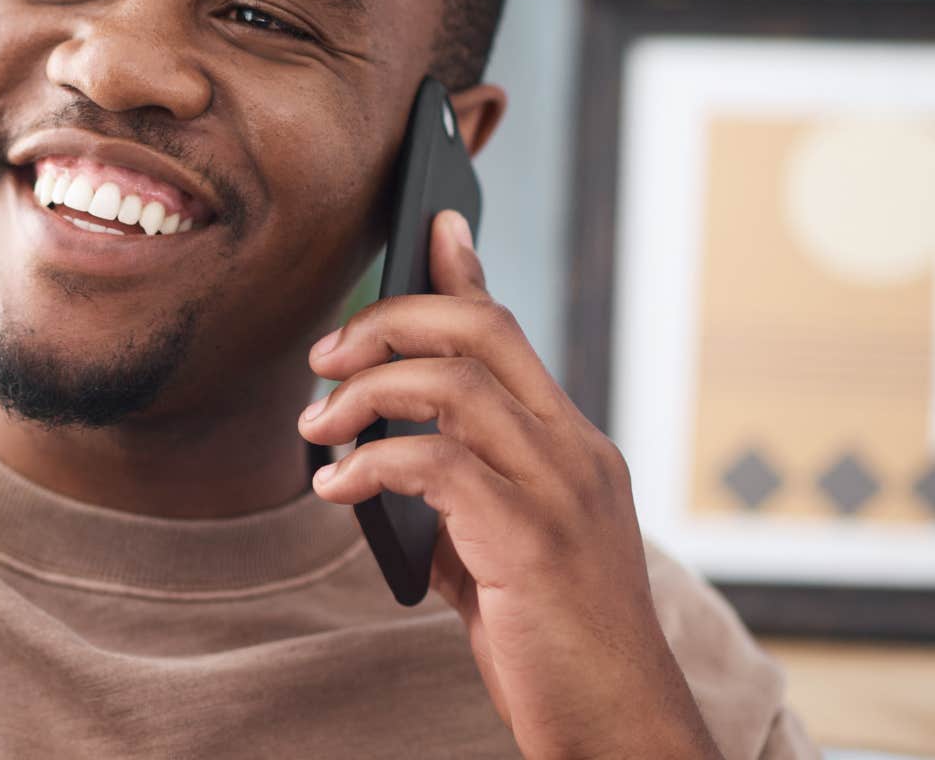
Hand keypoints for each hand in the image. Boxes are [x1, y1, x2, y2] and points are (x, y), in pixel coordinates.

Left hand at [299, 211, 720, 759]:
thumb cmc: (556, 643)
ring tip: (315, 429)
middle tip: (324, 356)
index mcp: (571, 446)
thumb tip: (379, 456)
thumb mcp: (503, 550)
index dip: (466, 269)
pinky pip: (434, 464)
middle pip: (481, 328)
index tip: (432, 224)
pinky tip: (334, 491)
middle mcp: (574, 452)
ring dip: (365, 392)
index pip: (511, 329)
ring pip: (453, 383)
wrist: (619, 727)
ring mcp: (559, 492)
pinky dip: (369, 465)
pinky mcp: (531, 540)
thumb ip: (458, 493)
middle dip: (390, 320)